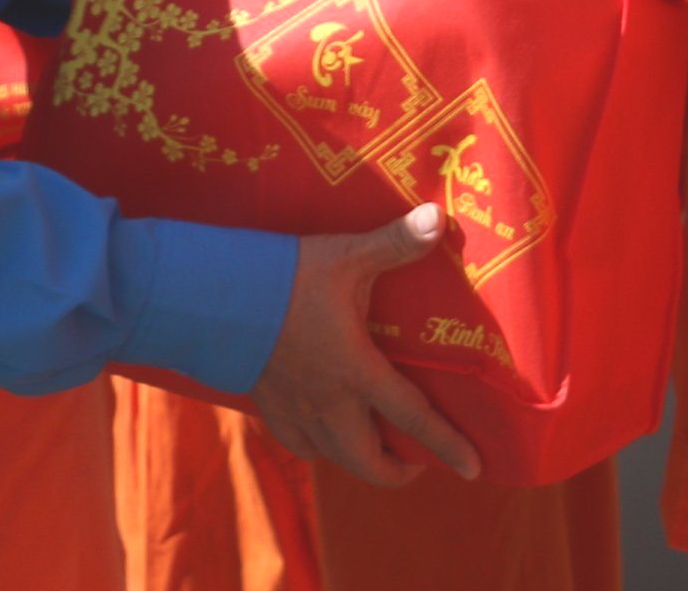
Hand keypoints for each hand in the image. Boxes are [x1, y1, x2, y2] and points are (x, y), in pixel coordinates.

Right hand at [249, 203, 481, 486]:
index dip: (447, 446)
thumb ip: (395, 242)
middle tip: (415, 462)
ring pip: (333, 457)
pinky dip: (318, 448)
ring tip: (376, 448)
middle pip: (369, 462)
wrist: (213, 299)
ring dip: (360, 460)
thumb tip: (439, 217)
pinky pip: (298, 445)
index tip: (474, 469)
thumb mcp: (346, 255)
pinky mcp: (267, 405)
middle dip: (397, 471)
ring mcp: (295, 409)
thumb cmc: (286, 277)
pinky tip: (323, 434)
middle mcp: (329, 403)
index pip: (413, 418)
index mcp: (357, 372)